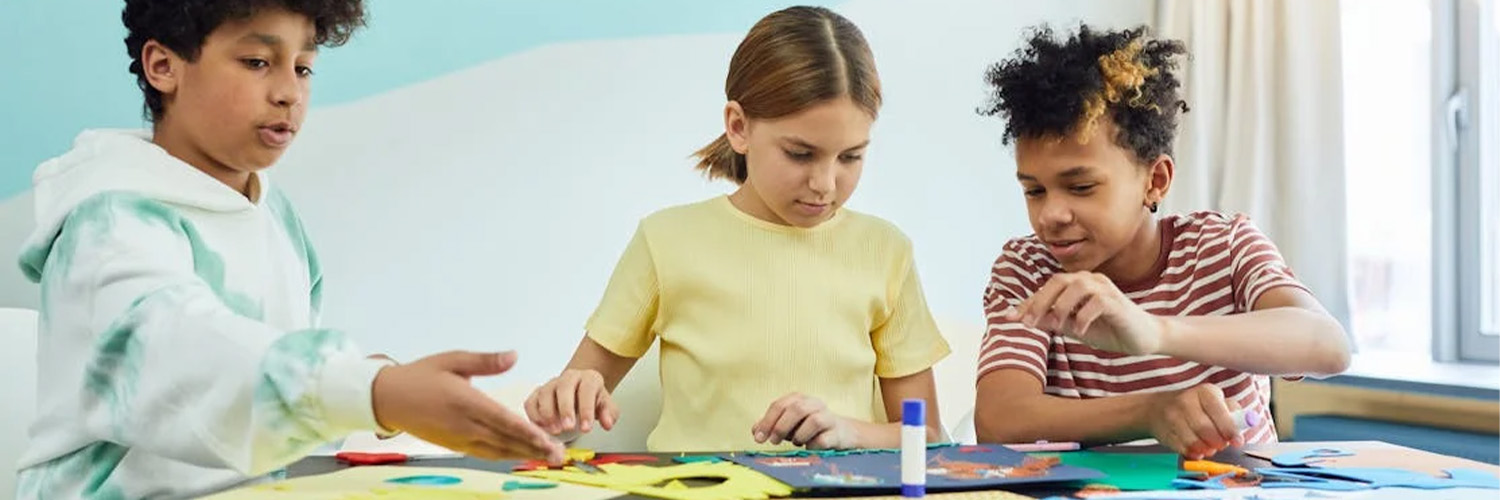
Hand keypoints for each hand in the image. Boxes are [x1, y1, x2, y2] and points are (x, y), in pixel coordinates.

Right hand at [371, 350, 563, 463]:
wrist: (387, 398)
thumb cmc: (420, 375)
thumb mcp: (452, 359)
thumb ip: (485, 361)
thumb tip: (514, 355)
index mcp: (465, 402)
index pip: (503, 420)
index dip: (528, 432)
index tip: (548, 439)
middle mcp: (464, 425)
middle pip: (505, 440)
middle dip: (534, 449)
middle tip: (560, 455)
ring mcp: (458, 439)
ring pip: (497, 451)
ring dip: (524, 455)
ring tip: (548, 458)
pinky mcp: (454, 446)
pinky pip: (485, 454)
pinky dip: (505, 456)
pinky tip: (522, 455)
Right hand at [525, 369, 619, 434]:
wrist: (579, 391)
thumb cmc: (591, 399)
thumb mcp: (606, 406)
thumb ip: (609, 413)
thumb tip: (607, 423)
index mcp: (588, 378)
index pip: (587, 389)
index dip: (586, 409)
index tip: (586, 428)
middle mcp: (568, 378)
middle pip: (564, 388)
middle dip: (565, 409)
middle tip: (568, 428)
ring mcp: (551, 384)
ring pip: (545, 393)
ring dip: (548, 414)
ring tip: (555, 430)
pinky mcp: (538, 393)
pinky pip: (531, 402)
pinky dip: (533, 415)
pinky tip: (541, 427)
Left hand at [751, 393, 859, 449]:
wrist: (841, 433)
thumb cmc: (808, 428)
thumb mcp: (787, 424)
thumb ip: (770, 425)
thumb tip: (755, 431)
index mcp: (799, 399)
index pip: (779, 405)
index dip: (766, 421)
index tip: (758, 438)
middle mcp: (815, 404)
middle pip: (797, 409)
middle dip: (781, 426)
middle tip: (773, 441)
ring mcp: (828, 417)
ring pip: (814, 421)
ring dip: (800, 435)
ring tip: (796, 442)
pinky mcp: (837, 433)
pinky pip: (824, 439)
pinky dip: (813, 445)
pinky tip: (809, 448)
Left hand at [1004, 271, 1165, 354]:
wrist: (1144, 339)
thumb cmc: (1110, 330)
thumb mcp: (1074, 328)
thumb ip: (1052, 322)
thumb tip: (1022, 321)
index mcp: (1078, 285)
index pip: (1047, 288)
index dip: (1028, 302)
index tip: (1009, 318)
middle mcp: (1090, 281)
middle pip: (1058, 281)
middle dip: (1040, 301)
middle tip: (1028, 322)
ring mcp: (1105, 289)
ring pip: (1076, 286)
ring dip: (1061, 307)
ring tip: (1057, 327)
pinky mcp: (1118, 301)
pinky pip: (1097, 302)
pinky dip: (1084, 316)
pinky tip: (1080, 330)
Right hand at [1145, 384, 1243, 458]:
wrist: (1157, 408)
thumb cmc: (1196, 407)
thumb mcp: (1215, 401)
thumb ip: (1232, 412)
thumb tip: (1245, 425)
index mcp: (1205, 391)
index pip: (1220, 412)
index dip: (1230, 429)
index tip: (1237, 442)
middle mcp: (1186, 400)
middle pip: (1206, 429)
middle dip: (1217, 442)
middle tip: (1221, 445)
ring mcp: (1172, 416)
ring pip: (1194, 441)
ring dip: (1205, 449)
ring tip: (1209, 447)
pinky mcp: (1163, 430)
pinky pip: (1182, 448)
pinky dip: (1192, 453)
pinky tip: (1195, 448)